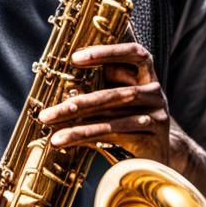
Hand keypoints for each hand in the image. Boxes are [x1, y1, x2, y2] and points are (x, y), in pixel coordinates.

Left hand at [38, 43, 170, 162]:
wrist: (158, 153)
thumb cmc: (129, 118)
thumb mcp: (117, 96)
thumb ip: (100, 82)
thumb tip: (62, 73)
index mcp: (147, 75)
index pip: (134, 53)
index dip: (107, 52)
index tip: (75, 58)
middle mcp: (154, 93)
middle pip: (115, 93)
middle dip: (79, 100)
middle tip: (47, 109)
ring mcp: (156, 116)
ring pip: (112, 118)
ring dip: (76, 122)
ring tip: (49, 124)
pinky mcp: (152, 139)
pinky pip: (115, 135)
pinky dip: (86, 137)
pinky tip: (65, 140)